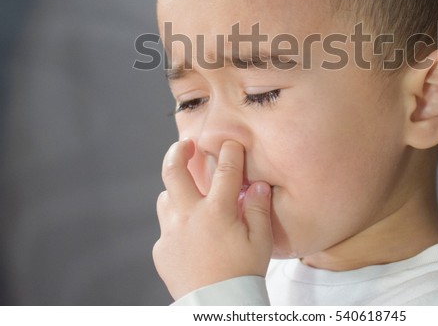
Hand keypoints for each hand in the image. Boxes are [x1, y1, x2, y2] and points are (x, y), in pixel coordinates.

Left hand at [152, 139, 272, 299]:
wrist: (216, 309)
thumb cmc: (242, 274)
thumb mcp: (260, 241)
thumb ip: (258, 208)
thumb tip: (258, 185)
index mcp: (216, 211)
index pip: (224, 169)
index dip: (230, 152)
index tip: (231, 143)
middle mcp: (189, 216)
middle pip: (173, 171)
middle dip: (178, 151)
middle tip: (185, 144)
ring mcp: (171, 233)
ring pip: (165, 197)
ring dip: (176, 190)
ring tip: (188, 192)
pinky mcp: (161, 250)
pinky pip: (166, 226)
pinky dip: (176, 222)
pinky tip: (190, 232)